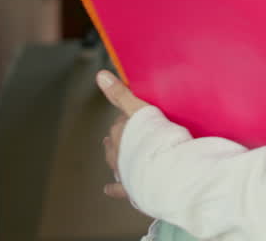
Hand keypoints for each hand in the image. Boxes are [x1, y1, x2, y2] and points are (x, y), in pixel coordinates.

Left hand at [97, 70, 150, 198]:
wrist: (165, 171)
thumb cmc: (155, 140)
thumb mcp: (138, 110)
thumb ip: (120, 94)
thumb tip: (100, 76)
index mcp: (121, 134)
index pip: (120, 122)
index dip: (128, 118)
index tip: (135, 115)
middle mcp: (118, 153)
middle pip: (116, 142)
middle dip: (120, 137)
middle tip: (125, 132)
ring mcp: (125, 171)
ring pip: (116, 163)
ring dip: (116, 158)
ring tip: (115, 154)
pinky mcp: (133, 188)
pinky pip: (120, 189)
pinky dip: (114, 189)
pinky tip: (108, 190)